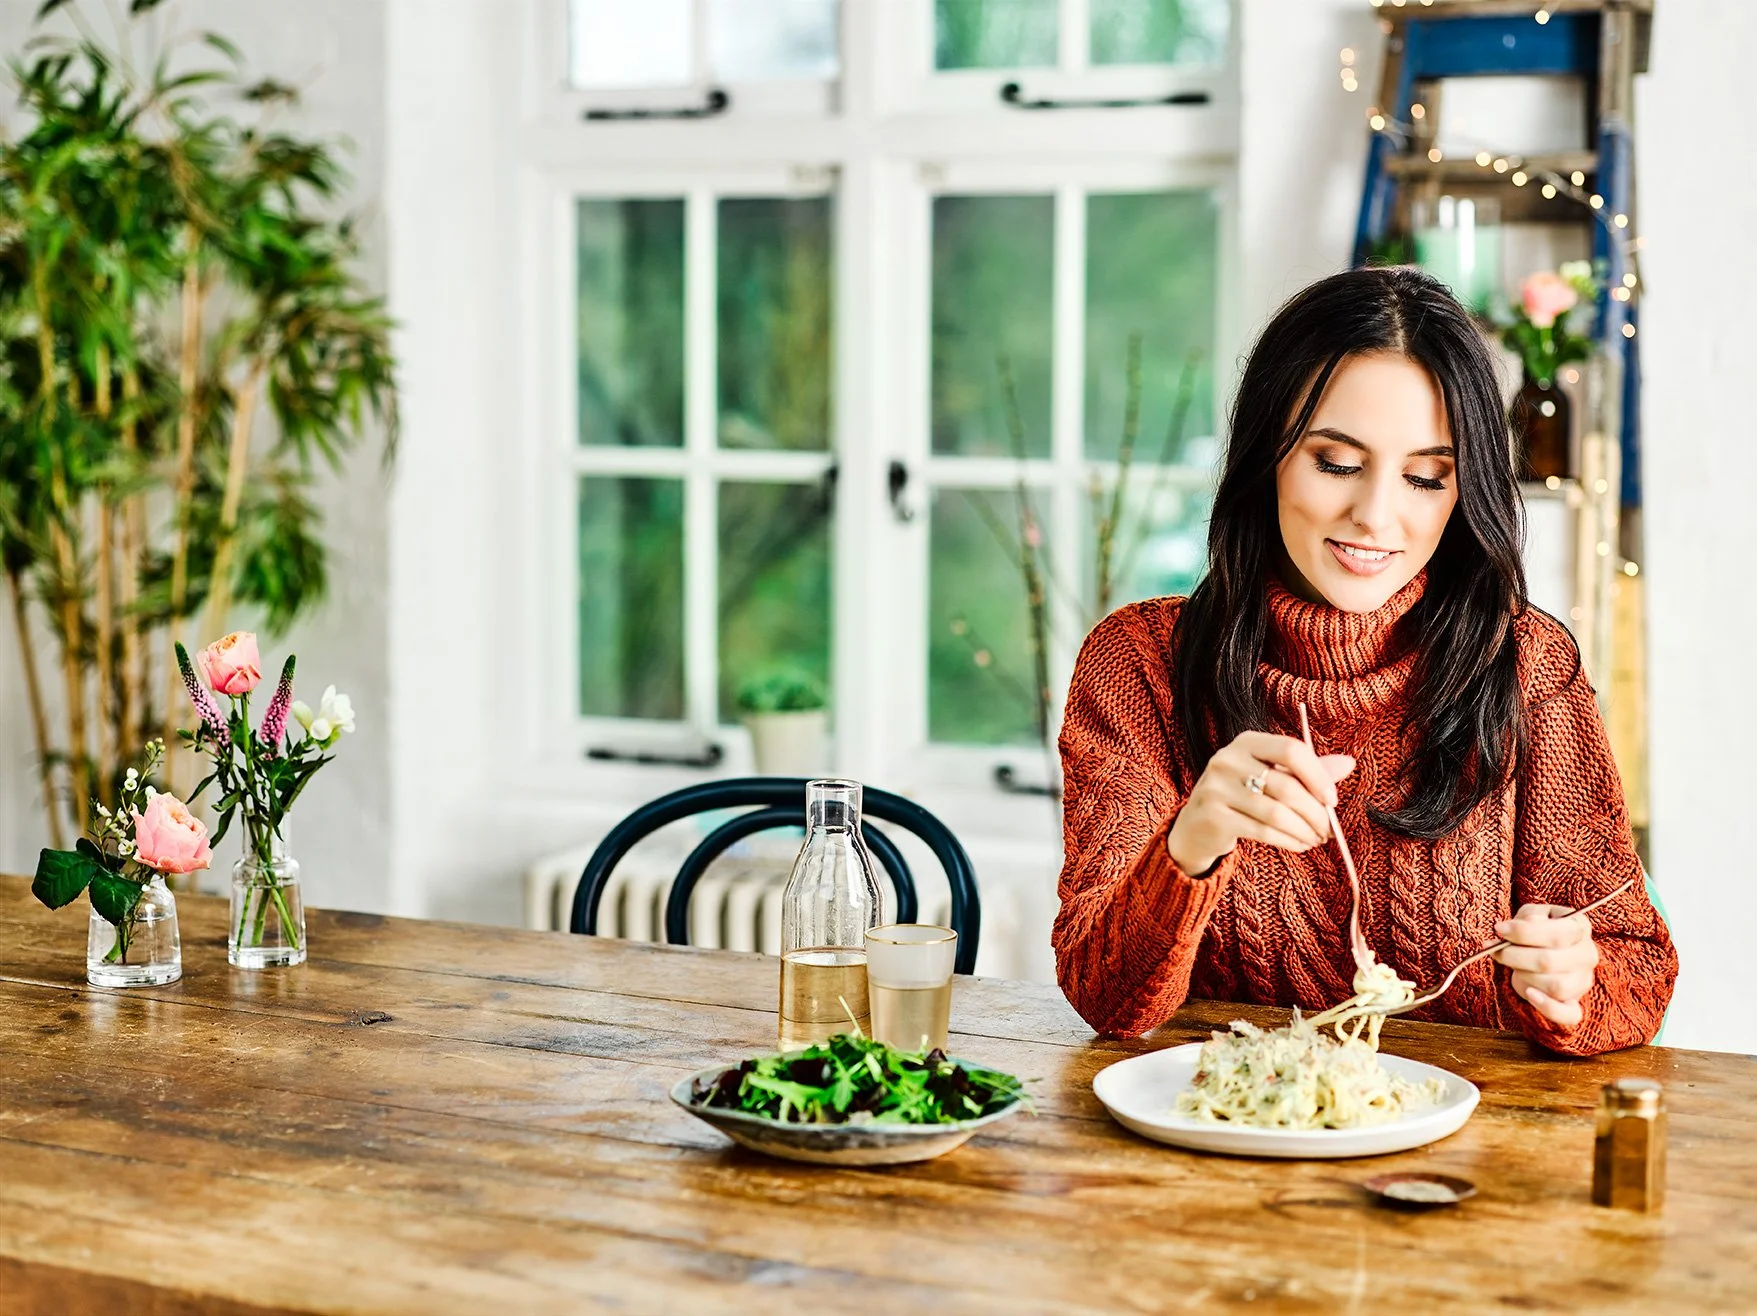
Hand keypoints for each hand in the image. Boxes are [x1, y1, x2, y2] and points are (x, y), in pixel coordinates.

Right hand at [1166, 731, 1355, 876]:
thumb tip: (1349, 763)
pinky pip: (1262, 831)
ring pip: (1276, 812)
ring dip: (1305, 830)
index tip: (1332, 799)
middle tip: (1329, 830)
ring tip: (1317, 839)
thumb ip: (1308, 770)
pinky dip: (1289, 841)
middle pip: (1286, 786)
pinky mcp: (1213, 817)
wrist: (1196, 825)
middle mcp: (1227, 760)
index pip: (1291, 750)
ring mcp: (1216, 788)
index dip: (1317, 775)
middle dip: (1315, 813)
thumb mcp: (1272, 776)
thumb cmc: (1243, 796)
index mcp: (1246, 742)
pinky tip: (1300, 845)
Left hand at [1493, 903, 1599, 1028]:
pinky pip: (1569, 1015)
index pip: (1557, 934)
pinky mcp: (1574, 1004)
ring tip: (1515, 967)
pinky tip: (1529, 994)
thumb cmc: (1537, 932)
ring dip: (1525, 976)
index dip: (1523, 932)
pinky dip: (1547, 1007)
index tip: (1500, 929)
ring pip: (1555, 987)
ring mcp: (1583, 981)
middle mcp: (1587, 955)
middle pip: (1549, 961)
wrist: (1544, 955)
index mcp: (1580, 928)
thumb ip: (1529, 917)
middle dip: (1514, 956)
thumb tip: (1520, 926)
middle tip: (1497, 951)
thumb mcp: (1532, 915)